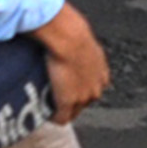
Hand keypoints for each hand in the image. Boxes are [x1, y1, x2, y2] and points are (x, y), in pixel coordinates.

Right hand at [36, 5, 110, 122]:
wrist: (69, 36)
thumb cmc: (72, 29)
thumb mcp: (80, 36)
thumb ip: (77, 42)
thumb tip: (64, 32)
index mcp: (101, 72)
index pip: (92, 88)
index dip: (79, 88)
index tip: (67, 86)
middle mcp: (96, 87)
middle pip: (84, 102)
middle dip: (71, 101)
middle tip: (54, 96)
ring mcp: (83, 97)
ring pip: (73, 111)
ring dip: (61, 109)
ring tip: (48, 105)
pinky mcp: (69, 102)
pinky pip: (61, 118)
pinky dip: (53, 117)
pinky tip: (44, 114)